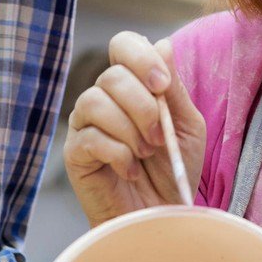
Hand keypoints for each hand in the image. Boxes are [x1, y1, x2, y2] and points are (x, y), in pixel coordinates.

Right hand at [62, 32, 206, 225]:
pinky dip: (119, 155)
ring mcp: (85, 125)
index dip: (141, 57)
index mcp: (132, 85)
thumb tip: (162, 43)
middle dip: (143, 107)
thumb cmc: (174, 171)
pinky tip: (131, 171)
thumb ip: (174, 89)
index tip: (162, 85)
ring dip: (130, 130)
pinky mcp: (74, 153)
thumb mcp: (186, 127)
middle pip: (112, 75)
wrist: (162, 218)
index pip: (123, 44)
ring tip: (146, 154)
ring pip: (95, 101)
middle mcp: (104, 98)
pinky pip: (90, 138)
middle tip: (160, 137)